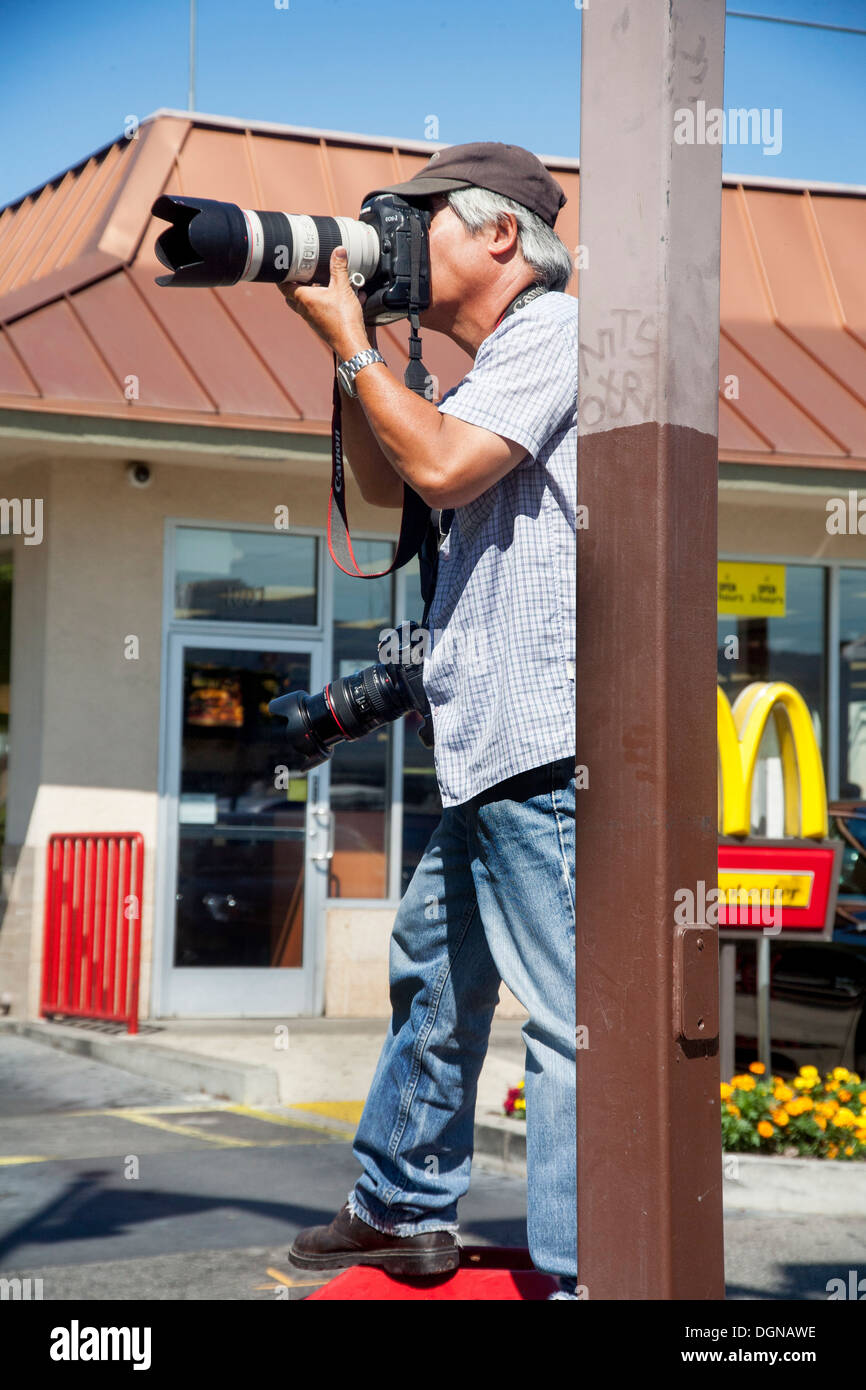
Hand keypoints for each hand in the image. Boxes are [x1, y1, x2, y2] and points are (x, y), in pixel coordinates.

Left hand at [278, 246, 369, 360]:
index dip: (282, 275)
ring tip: (323, 283)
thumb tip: (338, 251)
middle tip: (302, 273)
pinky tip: (340, 298)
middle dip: (295, 284)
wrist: (351, 343)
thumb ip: (339, 268)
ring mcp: (311, 319)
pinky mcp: (320, 325)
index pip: (283, 285)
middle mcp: (304, 310)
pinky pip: (318, 310)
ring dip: (311, 293)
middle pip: (291, 295)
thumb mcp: (343, 288)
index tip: (284, 267)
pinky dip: (324, 302)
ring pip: (304, 304)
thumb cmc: (344, 319)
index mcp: (304, 298)